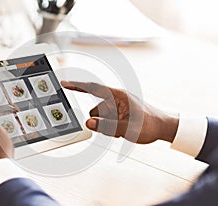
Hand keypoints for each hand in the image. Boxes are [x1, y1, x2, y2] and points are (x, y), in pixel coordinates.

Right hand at [61, 81, 178, 143]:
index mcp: (118, 96)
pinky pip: (107, 119)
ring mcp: (118, 106)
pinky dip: (111, 126)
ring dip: (107, 125)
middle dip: (101, 121)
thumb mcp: (127, 128)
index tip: (64, 84)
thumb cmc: (149, 125)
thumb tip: (88, 122)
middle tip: (114, 130)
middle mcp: (116, 99)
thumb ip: (106, 126)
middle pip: (96, 109)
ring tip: (122, 130)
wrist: (164, 127)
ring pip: (101, 116)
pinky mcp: (120, 112)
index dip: (77, 85)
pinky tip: (123, 130)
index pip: (93, 88)